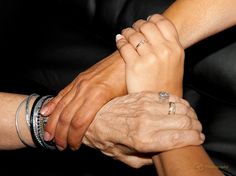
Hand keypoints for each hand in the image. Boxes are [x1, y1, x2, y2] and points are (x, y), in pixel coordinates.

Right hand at [41, 51, 125, 149]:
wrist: (126, 56)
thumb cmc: (129, 76)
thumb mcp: (128, 97)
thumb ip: (117, 113)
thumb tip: (114, 131)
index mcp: (99, 95)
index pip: (79, 122)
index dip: (74, 137)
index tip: (73, 147)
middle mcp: (86, 89)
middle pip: (67, 116)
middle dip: (61, 134)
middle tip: (59, 146)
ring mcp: (81, 82)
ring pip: (61, 105)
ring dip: (53, 122)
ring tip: (48, 135)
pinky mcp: (80, 78)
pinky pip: (63, 92)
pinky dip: (53, 103)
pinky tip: (46, 112)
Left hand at [83, 92, 203, 167]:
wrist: (95, 119)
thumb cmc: (109, 140)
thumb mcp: (126, 159)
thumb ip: (147, 160)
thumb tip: (163, 156)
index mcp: (144, 140)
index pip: (180, 138)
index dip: (195, 138)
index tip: (198, 139)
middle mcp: (147, 121)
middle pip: (183, 121)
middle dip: (195, 126)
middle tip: (196, 129)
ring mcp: (145, 106)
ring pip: (178, 106)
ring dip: (188, 113)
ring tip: (189, 118)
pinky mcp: (142, 96)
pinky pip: (167, 96)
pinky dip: (177, 102)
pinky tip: (178, 106)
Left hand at [116, 14, 183, 95]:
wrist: (160, 104)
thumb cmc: (166, 85)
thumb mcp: (176, 63)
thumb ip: (169, 46)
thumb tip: (155, 32)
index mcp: (176, 49)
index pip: (163, 23)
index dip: (153, 19)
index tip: (147, 20)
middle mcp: (164, 51)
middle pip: (147, 26)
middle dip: (138, 25)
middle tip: (134, 28)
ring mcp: (149, 58)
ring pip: (134, 35)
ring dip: (127, 32)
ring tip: (125, 34)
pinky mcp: (134, 65)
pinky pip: (124, 46)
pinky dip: (120, 41)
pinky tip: (119, 41)